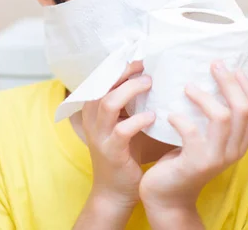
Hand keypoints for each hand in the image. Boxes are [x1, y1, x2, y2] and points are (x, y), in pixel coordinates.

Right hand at [81, 62, 155, 206]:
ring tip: (149, 83)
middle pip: (102, 85)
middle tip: (144, 64)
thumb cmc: (125, 154)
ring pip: (108, 103)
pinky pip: (122, 130)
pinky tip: (153, 116)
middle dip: (123, 71)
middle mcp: (93, 120)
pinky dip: (138, 120)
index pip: (100, 79)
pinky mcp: (111, 152)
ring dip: (130, 90)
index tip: (137, 55)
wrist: (115, 192)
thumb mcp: (124, 123)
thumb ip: (132, 104)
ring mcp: (100, 136)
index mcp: (94, 110)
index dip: (117, 65)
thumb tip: (154, 77)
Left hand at [139, 61, 247, 225]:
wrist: (167, 195)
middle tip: (214, 65)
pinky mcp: (196, 163)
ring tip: (188, 87)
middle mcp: (234, 151)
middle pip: (244, 110)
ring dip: (204, 97)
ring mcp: (217, 158)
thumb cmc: (184, 159)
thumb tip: (212, 79)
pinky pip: (192, 132)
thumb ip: (214, 118)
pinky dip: (180, 118)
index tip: (234, 68)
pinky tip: (170, 115)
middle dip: (230, 83)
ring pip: (223, 118)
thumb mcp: (207, 138)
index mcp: (240, 143)